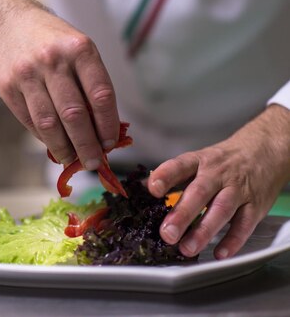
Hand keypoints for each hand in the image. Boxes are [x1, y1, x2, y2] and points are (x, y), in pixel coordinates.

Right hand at [0, 0, 119, 168]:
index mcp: (79, 49)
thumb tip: (104, 132)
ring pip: (49, 123)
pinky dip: (44, 138)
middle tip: (94, 162)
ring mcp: (27, 74)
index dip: (108, 125)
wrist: (10, 23)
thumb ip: (92, 85)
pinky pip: (29, 121)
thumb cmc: (55, 42)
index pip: (100, 95)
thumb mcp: (79, 50)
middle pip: (74, 114)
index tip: (111, 143)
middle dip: (87, 145)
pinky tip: (54, 144)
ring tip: (73, 160)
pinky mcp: (8, 87)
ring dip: (63, 148)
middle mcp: (52, 60)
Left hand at [148, 104, 289, 258]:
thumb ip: (171, 176)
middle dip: (183, 214)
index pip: (180, 166)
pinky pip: (245, 224)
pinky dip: (233, 240)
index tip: (152, 188)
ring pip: (221, 210)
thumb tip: (140, 189)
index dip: (165, 176)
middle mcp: (217, 174)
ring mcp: (238, 189)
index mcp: (199, 161)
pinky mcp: (256, 205)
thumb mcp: (197, 160)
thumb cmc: (223, 161)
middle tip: (167, 233)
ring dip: (204, 231)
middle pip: (199, 193)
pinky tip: (219, 253)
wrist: (264, 151)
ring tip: (187, 248)